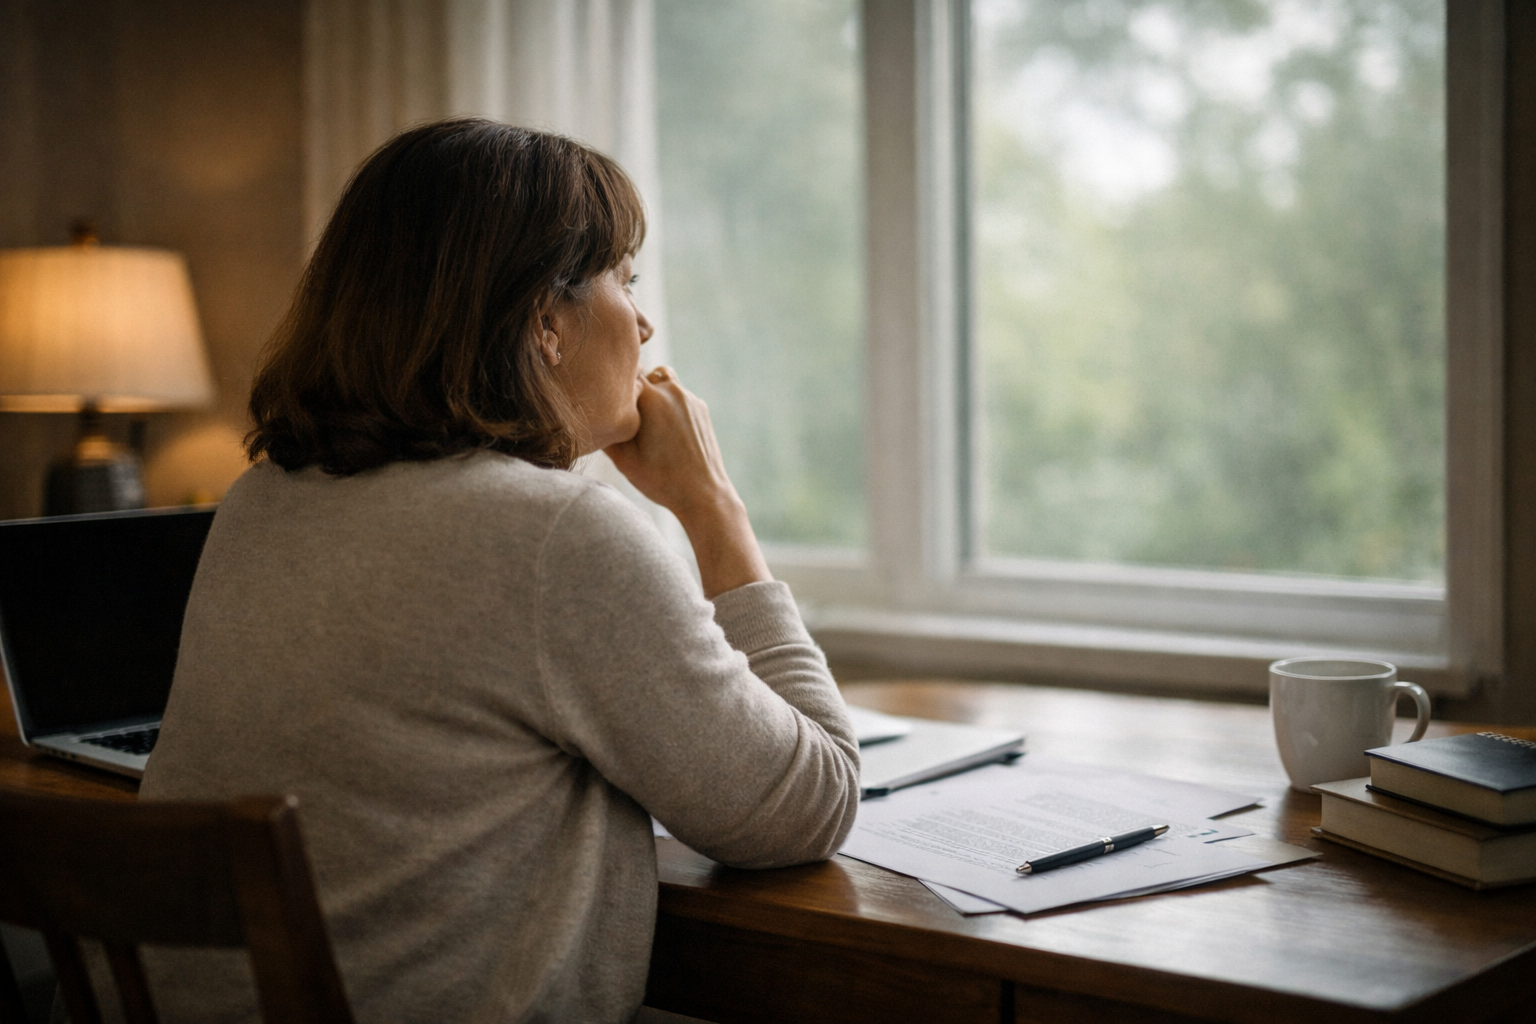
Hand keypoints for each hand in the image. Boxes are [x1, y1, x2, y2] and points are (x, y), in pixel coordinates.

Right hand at [605, 367, 771, 598]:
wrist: (703, 494)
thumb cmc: (660, 479)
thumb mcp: (622, 459)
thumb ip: (607, 430)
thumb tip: (596, 414)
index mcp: (650, 398)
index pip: (625, 373)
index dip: (615, 386)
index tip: (609, 401)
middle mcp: (672, 390)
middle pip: (645, 373)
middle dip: (635, 388)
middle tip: (628, 412)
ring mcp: (690, 398)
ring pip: (664, 380)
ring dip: (654, 392)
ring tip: (648, 420)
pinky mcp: (701, 409)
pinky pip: (679, 396)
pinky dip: (670, 405)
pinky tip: (667, 431)